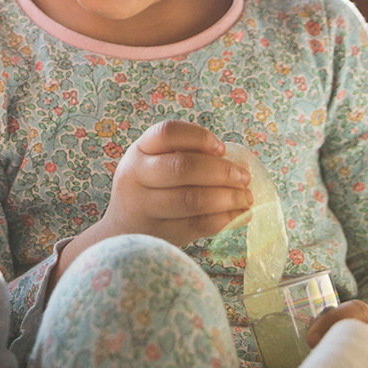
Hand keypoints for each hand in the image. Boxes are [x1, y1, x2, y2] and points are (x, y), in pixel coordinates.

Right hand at [53, 120, 251, 279]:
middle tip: (244, 177)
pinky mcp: (158, 234)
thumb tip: (238, 164)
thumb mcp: (154, 165)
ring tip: (246, 198)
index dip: (199, 137)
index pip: (168, 133)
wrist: (121, 232)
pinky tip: (239, 216)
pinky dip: (225, 219)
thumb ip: (187, 157)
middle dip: (222, 171)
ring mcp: (144, 208)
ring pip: (192, 199)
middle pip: (183, 167)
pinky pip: (198, 225)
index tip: (222, 149)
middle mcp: (135, 176)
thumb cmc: (150, 191)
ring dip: (228, 197)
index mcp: (138, 151)